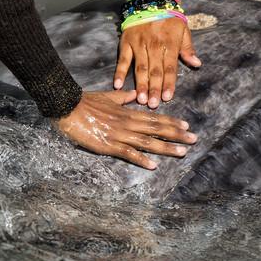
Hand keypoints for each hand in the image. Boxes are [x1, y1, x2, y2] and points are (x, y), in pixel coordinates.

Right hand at [53, 90, 197, 169]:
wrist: (67, 107)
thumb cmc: (85, 102)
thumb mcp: (107, 96)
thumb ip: (122, 97)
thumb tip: (134, 94)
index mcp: (127, 112)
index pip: (154, 118)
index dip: (171, 122)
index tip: (186, 126)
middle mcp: (127, 123)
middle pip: (156, 129)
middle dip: (176, 135)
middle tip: (194, 140)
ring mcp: (119, 134)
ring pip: (147, 142)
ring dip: (166, 147)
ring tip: (182, 152)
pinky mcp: (108, 145)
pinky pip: (128, 153)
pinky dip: (141, 159)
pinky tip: (153, 165)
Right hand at [114, 18, 201, 108]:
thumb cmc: (169, 17)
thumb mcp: (183, 29)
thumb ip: (188, 48)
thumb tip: (197, 64)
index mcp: (169, 44)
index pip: (170, 67)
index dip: (169, 83)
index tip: (168, 97)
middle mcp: (154, 45)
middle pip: (155, 70)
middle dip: (154, 88)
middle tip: (152, 104)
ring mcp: (139, 44)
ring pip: (140, 67)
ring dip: (140, 84)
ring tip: (140, 99)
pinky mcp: (126, 42)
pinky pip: (123, 59)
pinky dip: (120, 72)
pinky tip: (118, 85)